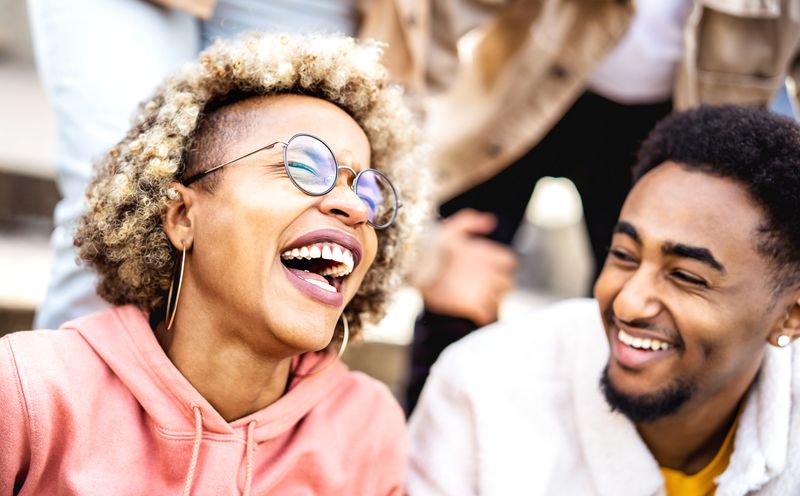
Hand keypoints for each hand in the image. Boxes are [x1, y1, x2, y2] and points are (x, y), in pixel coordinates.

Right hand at [420, 209, 516, 325]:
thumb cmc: (431, 251)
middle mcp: (489, 272)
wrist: (416, 274)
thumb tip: (491, 221)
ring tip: (471, 301)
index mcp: (487, 254)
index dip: (500, 268)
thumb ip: (470, 221)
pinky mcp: (476, 307)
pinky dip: (480, 316)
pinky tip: (468, 312)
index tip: (487, 272)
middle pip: (506, 284)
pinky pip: (486, 315)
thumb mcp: (449, 231)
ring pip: (497, 301)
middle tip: (479, 289)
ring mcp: (483, 290)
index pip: (509, 263)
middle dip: (496, 287)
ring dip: (488, 302)